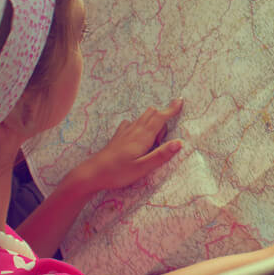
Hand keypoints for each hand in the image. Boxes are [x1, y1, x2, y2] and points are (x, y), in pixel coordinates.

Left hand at [69, 98, 184, 192]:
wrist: (92, 173)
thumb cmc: (118, 172)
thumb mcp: (142, 168)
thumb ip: (160, 155)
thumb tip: (179, 142)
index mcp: (142, 136)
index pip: (160, 118)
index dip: (171, 109)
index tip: (181, 101)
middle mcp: (134, 130)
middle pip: (152, 113)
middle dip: (162, 118)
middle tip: (161, 141)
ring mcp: (125, 132)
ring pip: (142, 117)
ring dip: (152, 122)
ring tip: (152, 143)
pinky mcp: (118, 136)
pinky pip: (132, 123)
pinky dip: (139, 124)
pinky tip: (138, 136)